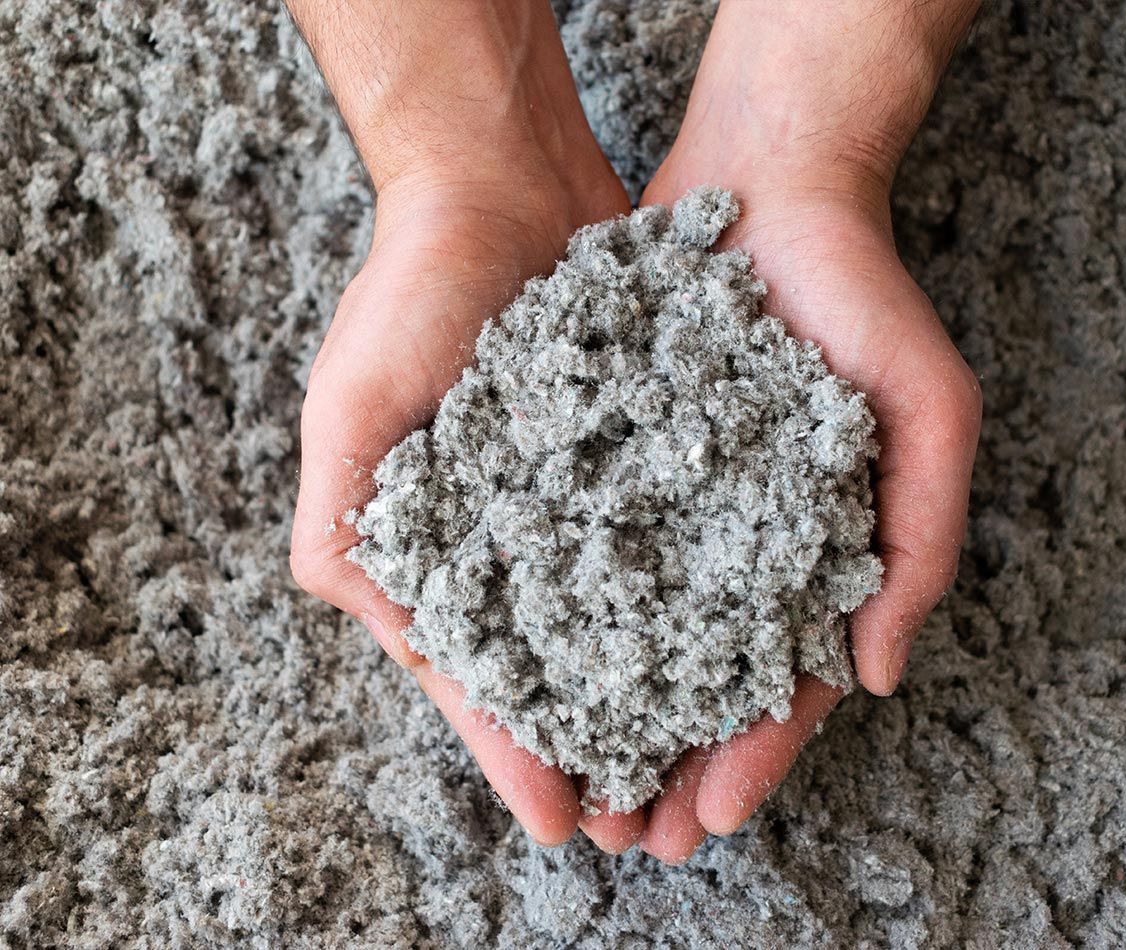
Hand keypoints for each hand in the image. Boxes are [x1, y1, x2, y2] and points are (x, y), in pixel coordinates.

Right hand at [285, 0, 644, 849]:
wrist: (501, 187)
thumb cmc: (411, 295)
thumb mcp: (353, 411)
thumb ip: (349, 529)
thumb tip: (382, 635)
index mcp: (435, 546)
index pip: (476, 670)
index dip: (513, 747)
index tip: (565, 820)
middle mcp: (511, 535)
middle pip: (556, 664)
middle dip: (595, 743)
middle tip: (646, 824)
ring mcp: (580, 499)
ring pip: (624, 617)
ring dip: (655, 691)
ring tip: (700, 763)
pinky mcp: (641, 454)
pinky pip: (675, 537)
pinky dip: (700, 592)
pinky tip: (738, 645)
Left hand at [630, 0, 982, 862]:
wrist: (770, 179)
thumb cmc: (865, 295)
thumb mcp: (929, 413)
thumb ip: (920, 542)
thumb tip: (877, 677)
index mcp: (814, 549)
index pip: (786, 679)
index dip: (756, 754)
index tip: (710, 817)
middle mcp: (735, 538)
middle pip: (698, 674)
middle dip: (668, 759)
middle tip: (628, 837)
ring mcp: (669, 496)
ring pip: (630, 624)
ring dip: (604, 707)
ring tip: (569, 781)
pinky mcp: (605, 448)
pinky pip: (574, 536)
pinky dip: (554, 599)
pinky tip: (522, 656)